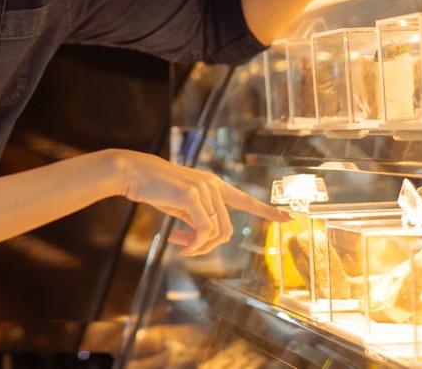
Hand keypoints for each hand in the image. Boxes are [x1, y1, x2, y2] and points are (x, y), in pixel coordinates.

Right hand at [114, 151, 290, 255]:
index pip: (245, 199)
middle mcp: (213, 185)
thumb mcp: (180, 204)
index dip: (267, 210)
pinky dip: (193, 243)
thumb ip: (196, 215)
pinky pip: (204, 230)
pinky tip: (177, 242)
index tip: (288, 217)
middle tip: (185, 249)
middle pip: (225, 230)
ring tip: (179, 245)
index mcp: (213, 185)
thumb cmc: (154, 188)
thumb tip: (203, 237)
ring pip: (215, 232)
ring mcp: (204, 189)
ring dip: (198, 246)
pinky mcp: (192, 196)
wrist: (134, 173)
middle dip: (206, 246)